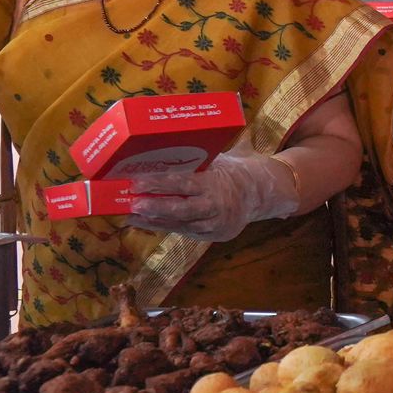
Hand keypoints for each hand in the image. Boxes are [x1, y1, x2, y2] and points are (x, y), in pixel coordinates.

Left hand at [125, 150, 298, 242]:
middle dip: (155, 207)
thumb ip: (194, 164)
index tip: (137, 183)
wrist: (260, 193)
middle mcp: (215, 205)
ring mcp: (215, 224)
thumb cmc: (231, 172)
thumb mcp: (217, 162)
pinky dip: (166, 227)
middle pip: (182, 209)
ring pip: (181, 224)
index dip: (159, 184)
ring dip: (155, 220)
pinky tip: (147, 222)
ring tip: (132, 215)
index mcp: (215, 183)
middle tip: (133, 203)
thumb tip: (160, 155)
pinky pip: (186, 232)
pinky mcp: (214, 236)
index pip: (184, 183)